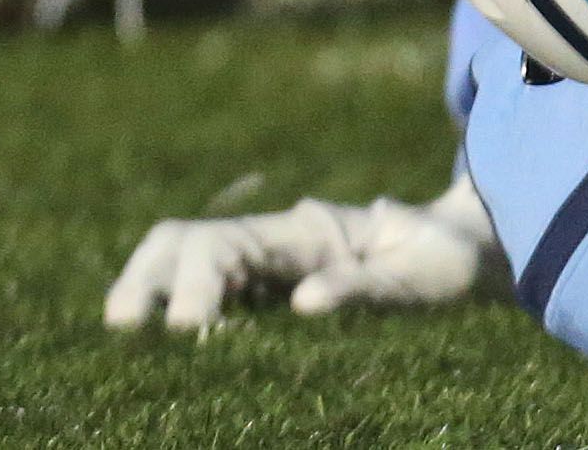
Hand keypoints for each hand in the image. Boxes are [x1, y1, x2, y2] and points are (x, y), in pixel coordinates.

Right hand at [102, 178, 498, 333]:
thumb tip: (303, 302)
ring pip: (182, 263)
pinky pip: (205, 295)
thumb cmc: (445, 261)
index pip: (228, 244)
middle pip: (185, 242)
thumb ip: (365, 285)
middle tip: (123, 328)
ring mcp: (265, 267)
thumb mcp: (421, 275)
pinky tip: (155, 354)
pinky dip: (173, 312)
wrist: (466, 249)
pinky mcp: (265, 293)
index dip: (195, 281)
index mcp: (306, 233)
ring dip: (146, 293)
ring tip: (122, 340)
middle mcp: (275, 243)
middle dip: (146, 278)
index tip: (184, 328)